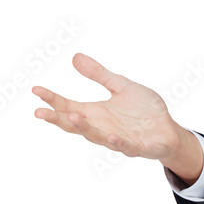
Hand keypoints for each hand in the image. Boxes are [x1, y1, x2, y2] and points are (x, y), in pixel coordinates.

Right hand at [33, 52, 183, 162]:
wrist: (168, 129)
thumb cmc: (144, 110)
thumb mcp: (121, 86)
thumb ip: (99, 75)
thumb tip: (75, 57)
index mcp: (96, 113)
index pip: (68, 106)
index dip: (52, 99)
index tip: (35, 89)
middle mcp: (101, 127)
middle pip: (74, 125)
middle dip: (57, 119)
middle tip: (39, 112)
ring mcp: (117, 138)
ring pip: (96, 136)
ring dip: (84, 128)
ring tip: (71, 116)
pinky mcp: (137, 146)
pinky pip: (125, 146)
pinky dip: (117, 142)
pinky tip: (110, 136)